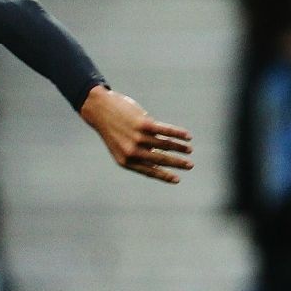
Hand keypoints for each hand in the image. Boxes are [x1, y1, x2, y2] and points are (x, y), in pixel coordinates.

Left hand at [79, 86, 193, 184]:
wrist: (100, 110)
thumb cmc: (113, 130)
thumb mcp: (120, 148)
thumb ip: (137, 155)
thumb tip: (159, 161)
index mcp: (125, 161)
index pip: (149, 171)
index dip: (164, 176)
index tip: (177, 180)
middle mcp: (132, 151)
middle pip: (160, 159)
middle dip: (177, 163)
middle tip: (190, 166)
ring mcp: (138, 138)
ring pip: (165, 145)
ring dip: (180, 148)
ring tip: (190, 150)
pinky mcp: (144, 124)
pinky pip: (166, 130)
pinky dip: (178, 134)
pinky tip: (187, 136)